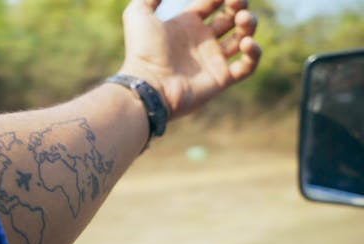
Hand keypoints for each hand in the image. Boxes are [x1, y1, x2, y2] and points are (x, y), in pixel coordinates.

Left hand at [119, 0, 260, 117]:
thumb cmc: (143, 50)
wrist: (149, 84)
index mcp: (186, 25)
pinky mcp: (221, 79)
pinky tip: (247, 43)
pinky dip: (254, 54)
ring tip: (243, 19)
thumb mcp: (138, 13)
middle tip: (236, 2)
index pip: (212, 2)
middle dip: (238, 5)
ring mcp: (212, 60)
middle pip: (230, 18)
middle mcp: (201, 41)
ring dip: (249, 25)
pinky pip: (247, 66)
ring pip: (242, 38)